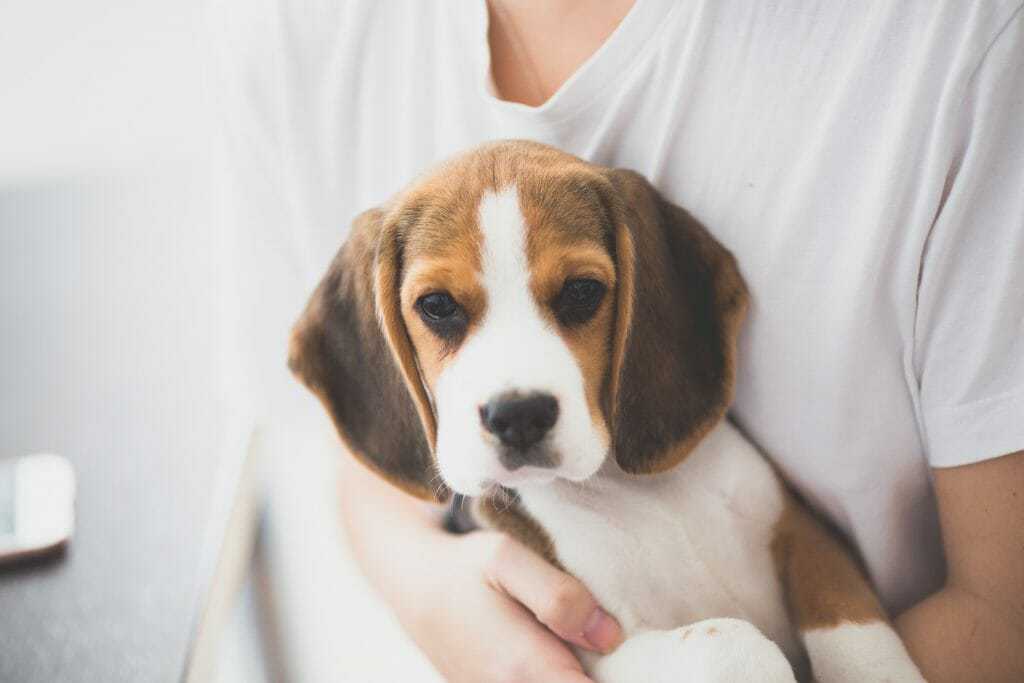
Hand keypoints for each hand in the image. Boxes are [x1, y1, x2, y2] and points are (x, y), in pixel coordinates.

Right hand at [392, 530, 621, 682]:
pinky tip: (557, 649)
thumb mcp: (506, 558)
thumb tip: (609, 636)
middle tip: (602, 635)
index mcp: (524, 667)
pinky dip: (556, 670)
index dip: (618, 675)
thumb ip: (559, 597)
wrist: (412, 585)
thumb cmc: (463, 567)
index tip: (617, 644)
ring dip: (574, 670)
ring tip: (579, 643)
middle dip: (600, 671)